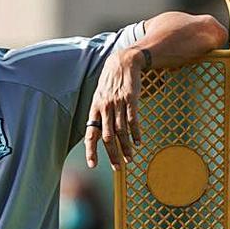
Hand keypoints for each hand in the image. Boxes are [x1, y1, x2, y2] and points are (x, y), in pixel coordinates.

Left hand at [85, 47, 144, 168]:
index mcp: (95, 108)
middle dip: (112, 154)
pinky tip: (138, 143)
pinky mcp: (131, 100)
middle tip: (117, 167)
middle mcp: (105, 108)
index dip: (91, 150)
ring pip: (121, 131)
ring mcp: (118, 104)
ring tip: (130, 158)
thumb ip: (99, 113)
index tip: (93, 164)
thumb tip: (97, 133)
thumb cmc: (111, 81)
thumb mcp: (100, 95)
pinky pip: (133, 120)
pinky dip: (136, 133)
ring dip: (126, 147)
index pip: (90, 133)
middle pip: (108, 137)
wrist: (124, 61)